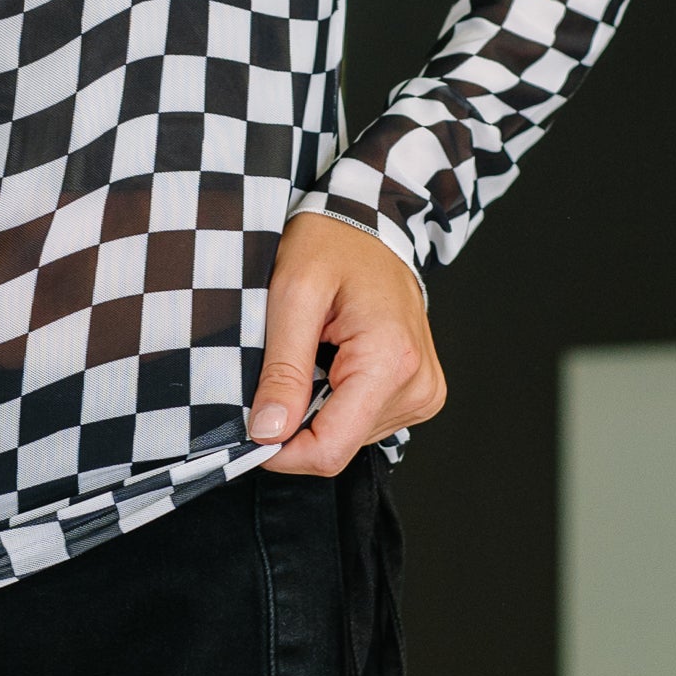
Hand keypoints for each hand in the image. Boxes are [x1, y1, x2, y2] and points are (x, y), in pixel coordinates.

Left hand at [248, 211, 445, 475]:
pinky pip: (362, 422)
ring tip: (315, 353)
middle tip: (284, 366)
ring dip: (317, 407)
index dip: (281, 451)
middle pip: (337, 446)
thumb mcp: (291, 294)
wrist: (369, 224)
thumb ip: (282, 369)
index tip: (251, 428)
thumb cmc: (332, 245)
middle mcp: (418, 385)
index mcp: (391, 361)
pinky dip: (336, 400)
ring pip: (348, 437)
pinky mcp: (419, 393)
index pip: (331, 449)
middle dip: (298, 419)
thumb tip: (268, 431)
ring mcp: (423, 392)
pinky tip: (334, 360)